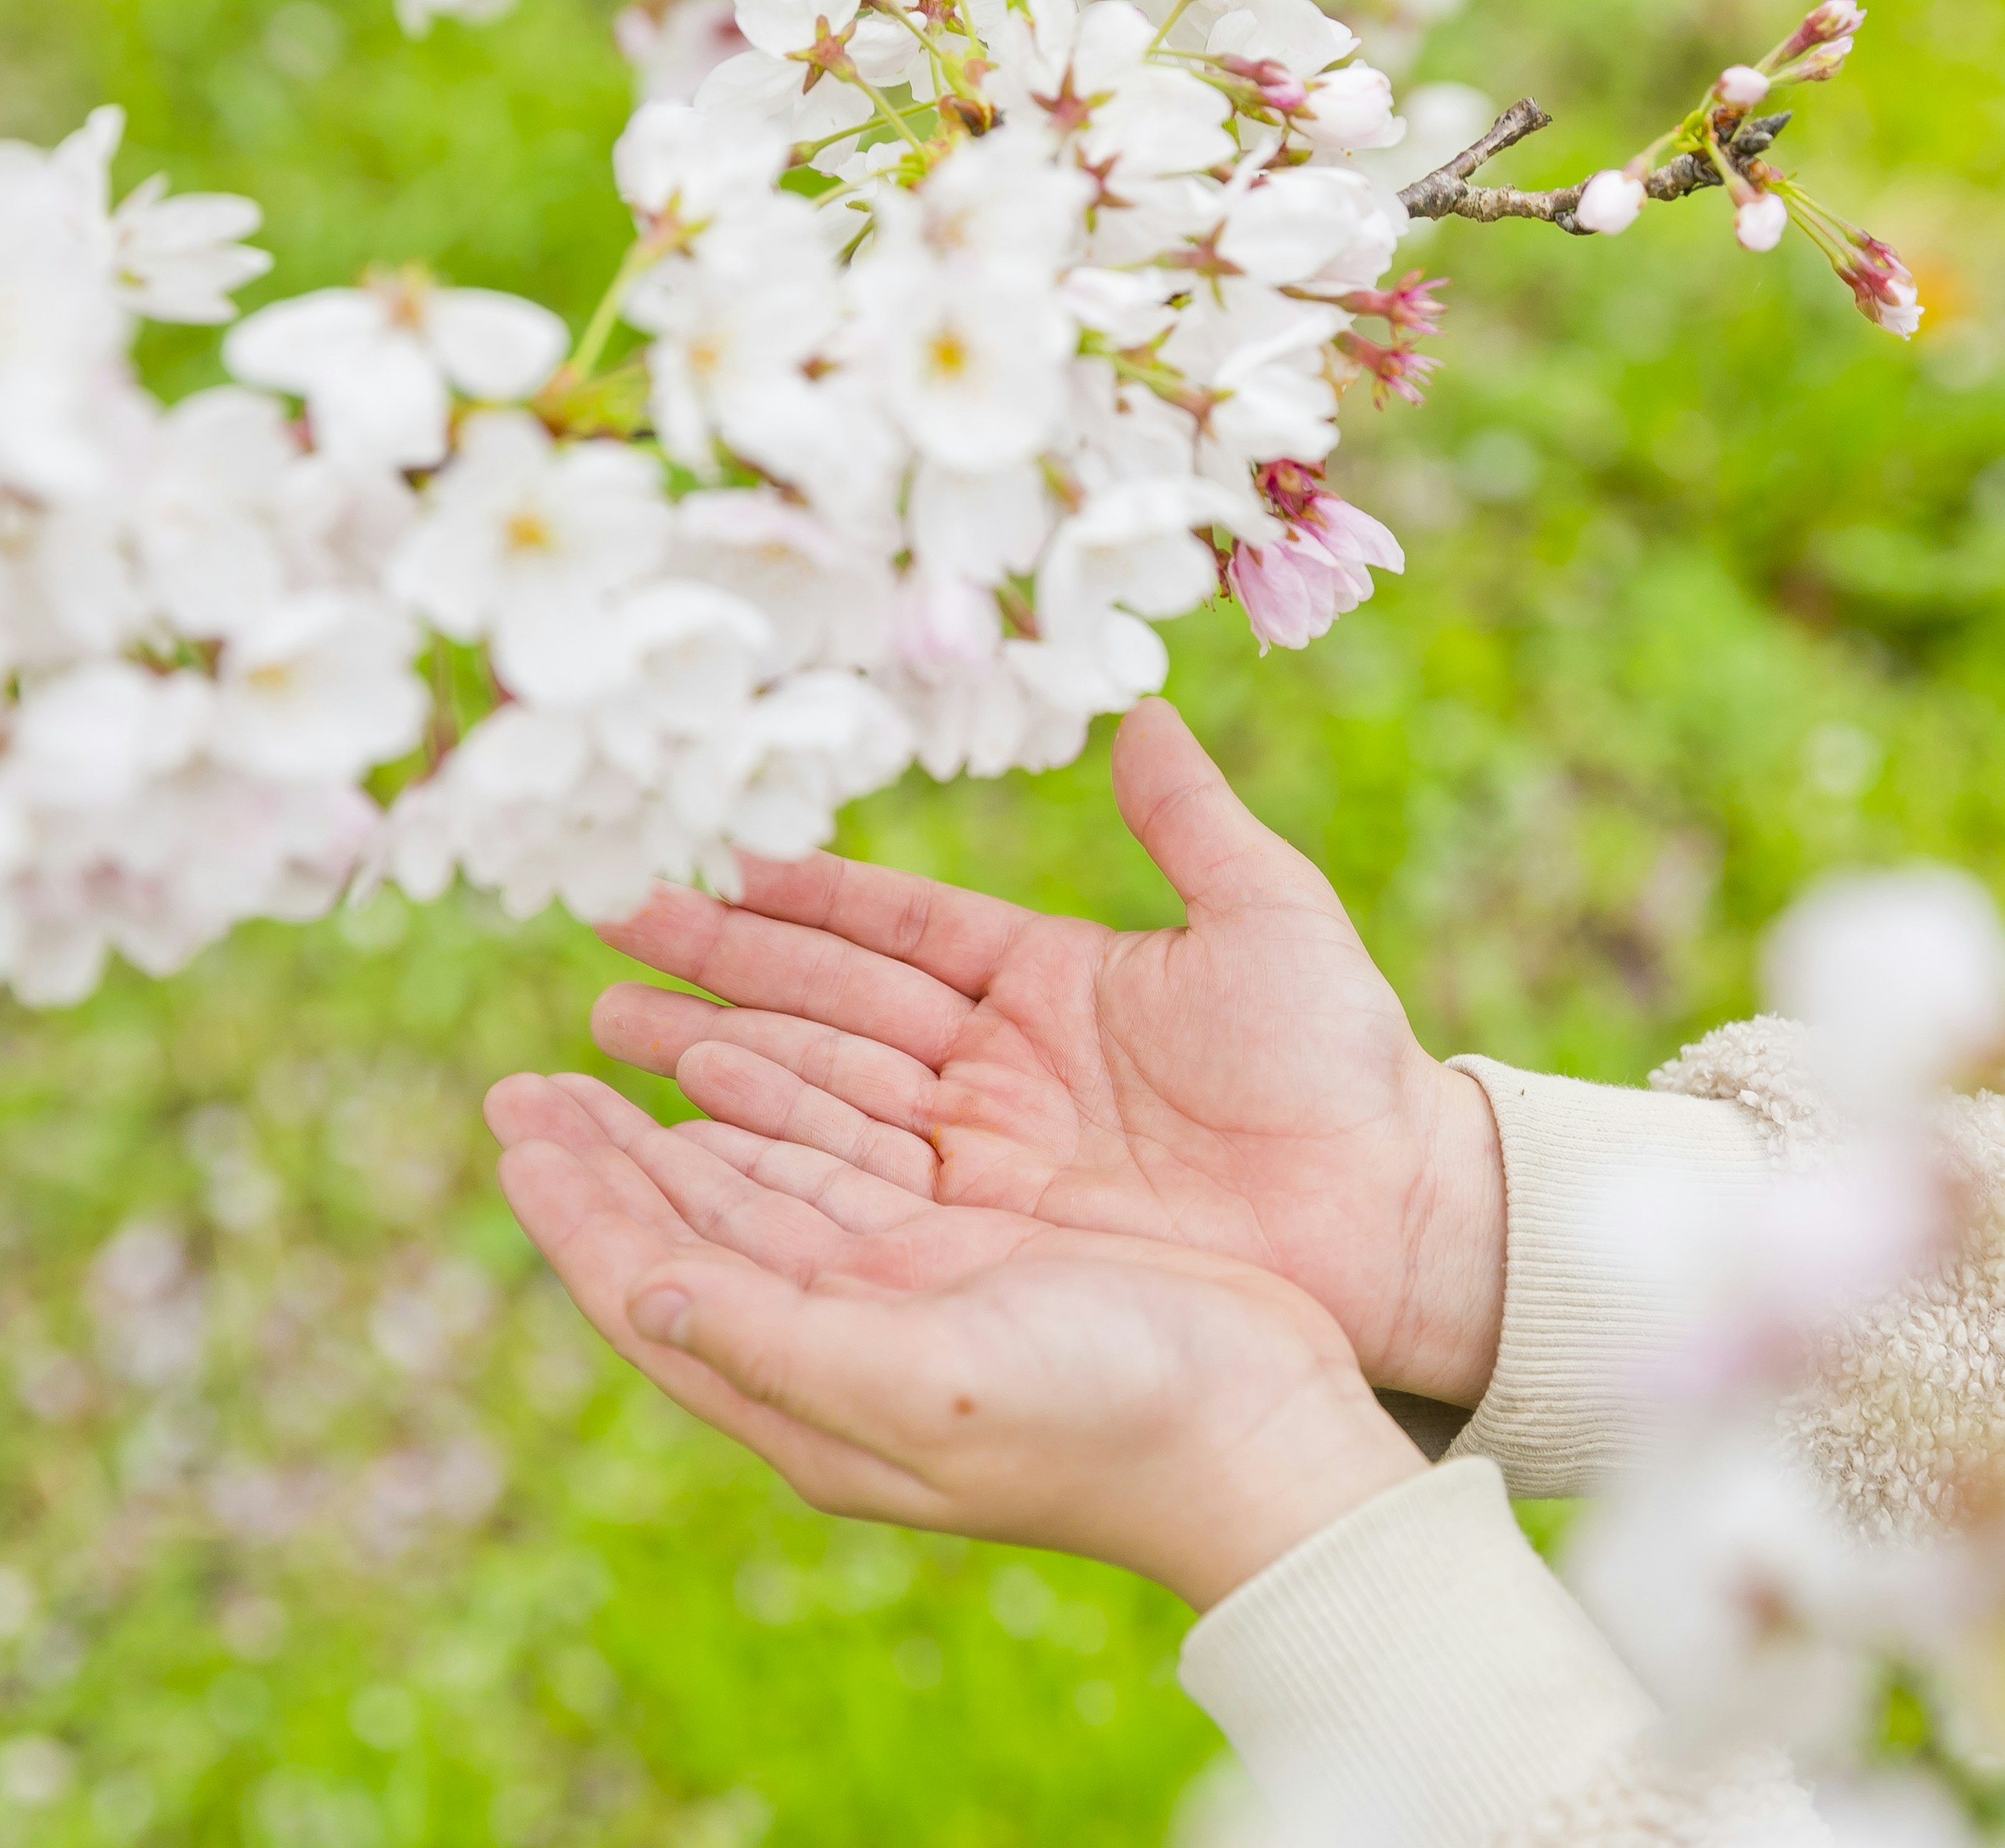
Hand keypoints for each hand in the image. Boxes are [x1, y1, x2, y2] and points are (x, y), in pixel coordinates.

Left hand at [484, 1070, 1427, 1608]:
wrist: (1262, 1431)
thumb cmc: (1107, 1425)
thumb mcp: (927, 1385)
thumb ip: (777, 1340)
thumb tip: (637, 1294)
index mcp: (813, 1395)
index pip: (653, 1288)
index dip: (576, 1210)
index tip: (513, 1125)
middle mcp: (844, 1343)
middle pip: (690, 1233)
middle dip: (605, 1158)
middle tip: (525, 1083)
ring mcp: (909, 1295)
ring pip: (762, 1190)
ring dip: (682, 1126)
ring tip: (608, 1056)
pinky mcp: (974, 1251)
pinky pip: (847, 1166)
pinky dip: (784, 1116)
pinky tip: (743, 1078)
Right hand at [588, 699, 1508, 1406]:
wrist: (1394, 1216)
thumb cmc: (1343, 1064)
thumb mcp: (1267, 919)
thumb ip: (1189, 825)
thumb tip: (1144, 714)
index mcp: (1050, 979)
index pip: (897, 925)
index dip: (805, 892)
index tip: (712, 854)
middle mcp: (998, 1064)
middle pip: (832, 1003)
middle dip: (722, 967)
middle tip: (610, 930)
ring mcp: (985, 1149)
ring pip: (824, 1087)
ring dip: (721, 1051)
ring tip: (612, 1022)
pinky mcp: (986, 1230)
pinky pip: (858, 1176)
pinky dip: (774, 1143)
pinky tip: (690, 1117)